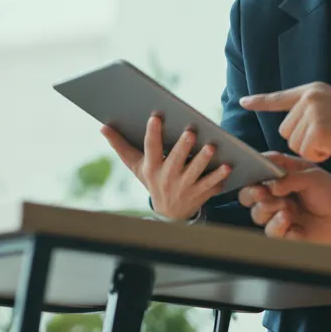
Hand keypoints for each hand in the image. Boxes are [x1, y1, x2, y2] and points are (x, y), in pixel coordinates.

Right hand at [102, 114, 230, 220]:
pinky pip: (211, 186)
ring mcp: (184, 187)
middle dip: (183, 147)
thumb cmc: (152, 179)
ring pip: (195, 173)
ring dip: (204, 160)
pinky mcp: (200, 195)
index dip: (153, 133)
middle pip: (175, 161)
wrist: (168, 214)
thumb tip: (102, 127)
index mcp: (151, 167)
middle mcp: (167, 178)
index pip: (151, 148)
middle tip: (191, 132)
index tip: (156, 117)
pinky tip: (228, 166)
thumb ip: (121, 146)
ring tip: (211, 147)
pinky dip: (219, 177)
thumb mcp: (136, 166)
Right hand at [238, 153, 330, 249]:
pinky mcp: (284, 233)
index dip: (252, 171)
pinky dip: (277, 225)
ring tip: (285, 207)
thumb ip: (289, 178)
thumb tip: (270, 185)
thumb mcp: (313, 177)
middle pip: (250, 194)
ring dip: (267, 208)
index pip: (259, 171)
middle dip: (251, 193)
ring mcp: (279, 214)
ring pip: (258, 213)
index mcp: (281, 177)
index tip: (251, 172)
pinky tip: (288, 219)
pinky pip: (271, 231)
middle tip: (260, 193)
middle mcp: (277, 195)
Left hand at [239, 83, 330, 167]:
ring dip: (312, 150)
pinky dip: (319, 157)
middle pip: (286, 130)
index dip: (261, 101)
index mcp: (314, 90)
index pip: (281, 97)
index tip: (243, 102)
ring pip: (294, 144)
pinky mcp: (317, 129)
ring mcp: (313, 112)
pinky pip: (305, 152)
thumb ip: (312, 112)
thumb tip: (289, 128)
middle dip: (304, 141)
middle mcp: (310, 97)